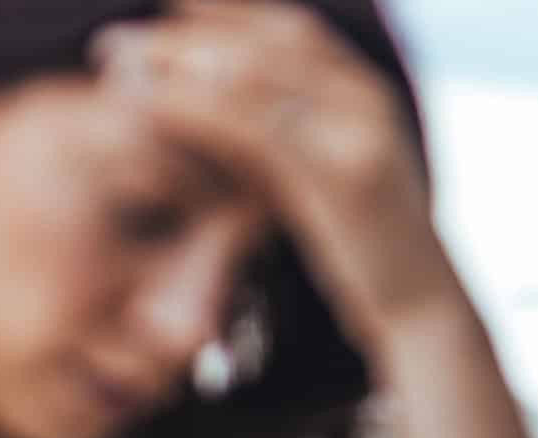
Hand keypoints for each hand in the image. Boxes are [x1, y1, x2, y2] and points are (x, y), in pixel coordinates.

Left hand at [92, 1, 457, 345]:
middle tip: (117, 39)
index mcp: (366, 92)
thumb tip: (212, 107)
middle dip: (189, 32)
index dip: (225, 10)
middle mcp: (367, 99)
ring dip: (180, 63)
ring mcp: (361, 134)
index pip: (290, 28)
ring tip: (120, 67)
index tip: (164, 7)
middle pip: (268, 40)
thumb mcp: (321, 181)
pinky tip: (151, 109)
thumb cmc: (365, 250)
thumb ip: (283, 140)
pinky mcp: (342, 178)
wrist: (421, 307)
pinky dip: (196, 110)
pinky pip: (256, 128)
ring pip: (257, 76)